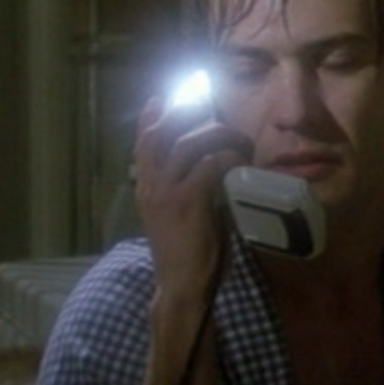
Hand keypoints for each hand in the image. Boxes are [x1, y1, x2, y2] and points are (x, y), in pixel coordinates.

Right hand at [133, 97, 251, 300]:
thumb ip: (189, 189)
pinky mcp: (187, 201)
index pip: (144, 143)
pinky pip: (208, 164)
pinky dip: (227, 157)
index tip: (160, 99)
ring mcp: (166, 192)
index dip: (151, 118)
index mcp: (147, 189)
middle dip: (190, 116)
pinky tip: (240, 162)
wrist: (181, 285)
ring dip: (219, 135)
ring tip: (240, 143)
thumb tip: (214, 167)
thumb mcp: (182, 215)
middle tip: (218, 116)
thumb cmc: (188, 254)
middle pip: (163, 133)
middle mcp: (150, 185)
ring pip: (189, 142)